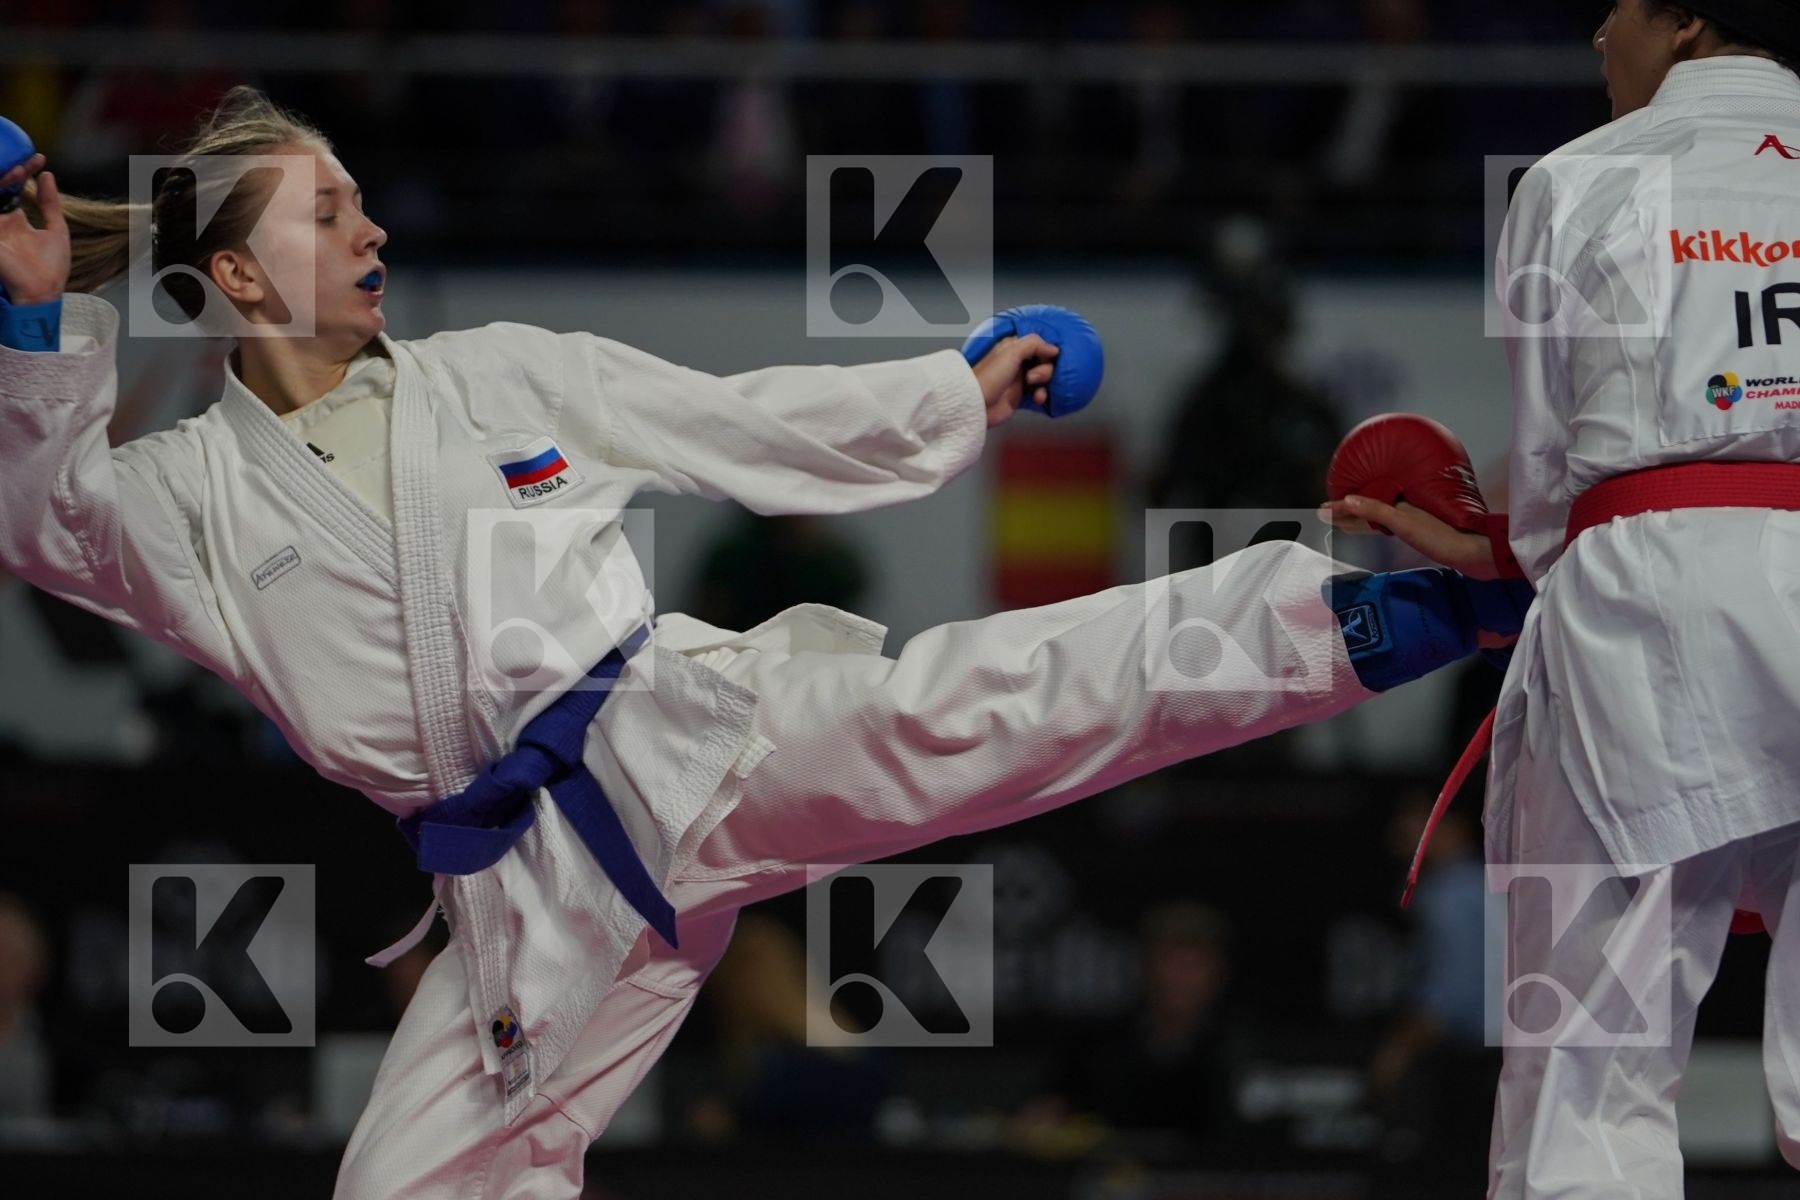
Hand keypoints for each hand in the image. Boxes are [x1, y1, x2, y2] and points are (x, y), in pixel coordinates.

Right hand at [0, 162, 67, 305]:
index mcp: (13, 220)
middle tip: (27, 161)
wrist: (42, 291)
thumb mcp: (55, 230)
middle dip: (11, 171)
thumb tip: (48, 176)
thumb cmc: (50, 267)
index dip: (23, 171)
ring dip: (4, 179)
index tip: (40, 159)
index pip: (12, 187)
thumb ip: (49, 203)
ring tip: (20, 169)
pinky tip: (7, 182)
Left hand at [970, 333, 1058, 427]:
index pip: (1038, 344)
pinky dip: (1042, 395)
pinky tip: (1037, 398)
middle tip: (1032, 377)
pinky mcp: (1021, 395)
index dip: (1045, 351)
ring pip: (1044, 376)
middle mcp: (1017, 361)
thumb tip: (1054, 348)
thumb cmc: (989, 376)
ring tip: (1033, 386)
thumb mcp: (1011, 352)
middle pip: (1044, 361)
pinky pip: (1040, 392)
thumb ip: (1034, 344)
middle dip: (1044, 369)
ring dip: (1044, 381)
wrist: (977, 404)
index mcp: (1013, 347)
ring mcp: (1020, 379)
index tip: (1046, 357)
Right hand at [1319, 494, 1500, 580]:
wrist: (1475, 553)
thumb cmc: (1443, 537)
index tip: (1323, 509)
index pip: (1363, 502)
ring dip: (1358, 517)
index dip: (1342, 506)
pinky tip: (1371, 527)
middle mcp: (1405, 507)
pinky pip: (1386, 524)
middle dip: (1347, 509)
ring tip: (1341, 521)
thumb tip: (1349, 499)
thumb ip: (1377, 512)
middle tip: (1325, 513)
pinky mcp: (1418, 531)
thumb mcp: (1406, 524)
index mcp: (1400, 502)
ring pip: (1377, 515)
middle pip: (1369, 507)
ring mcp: (1412, 519)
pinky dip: (1373, 525)